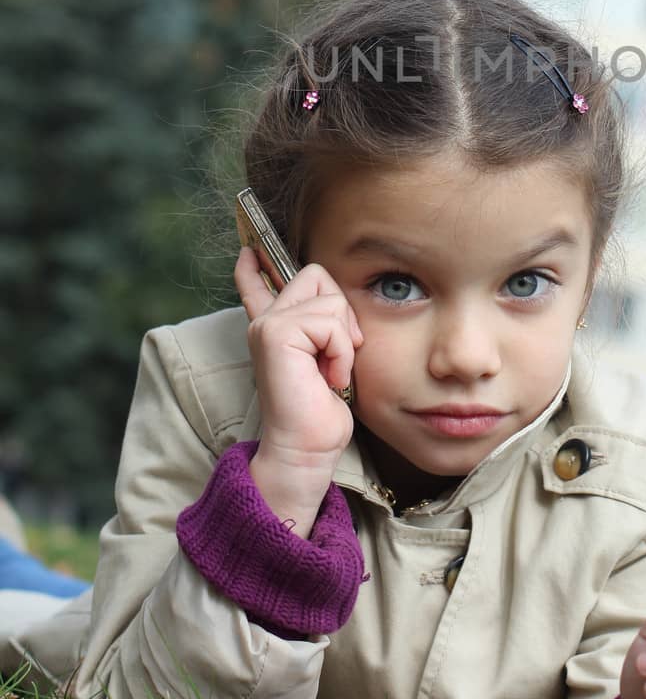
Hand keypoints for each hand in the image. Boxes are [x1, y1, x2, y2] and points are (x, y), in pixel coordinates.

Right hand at [234, 246, 363, 470]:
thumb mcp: (329, 359)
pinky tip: (329, 379)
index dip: (254, 267)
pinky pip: (331, 323)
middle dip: (342, 312)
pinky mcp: (275, 333)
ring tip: (331, 372)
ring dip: (345, 341)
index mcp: (275, 329)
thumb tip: (334, 305)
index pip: (259, 286)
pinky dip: (342, 352)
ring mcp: (267, 325)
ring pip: (330, 300)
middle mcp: (265, 322)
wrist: (307, 447)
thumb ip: (324, 330)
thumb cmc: (322, 410)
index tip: (248, 250)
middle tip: (336, 355)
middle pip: (317, 275)